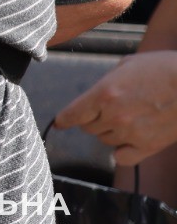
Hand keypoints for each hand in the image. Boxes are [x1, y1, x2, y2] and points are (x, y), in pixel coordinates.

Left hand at [57, 51, 176, 166]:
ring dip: (111, 132)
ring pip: (106, 140)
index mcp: (104, 93)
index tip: (60, 123)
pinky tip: (129, 141)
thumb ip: (108, 82)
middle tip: (111, 110)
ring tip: (130, 118)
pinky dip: (123, 151)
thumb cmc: (163, 69)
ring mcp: (131, 133)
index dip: (64, 119)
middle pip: (89, 128)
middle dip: (94, 119)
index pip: (73, 113)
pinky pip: (123, 158)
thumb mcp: (127, 65)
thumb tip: (97, 96)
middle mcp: (114, 116)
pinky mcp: (149, 146)